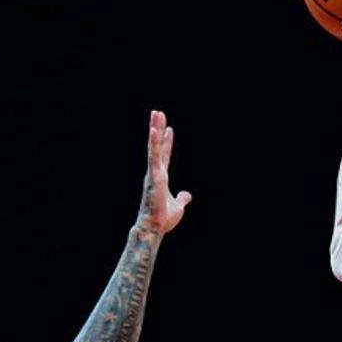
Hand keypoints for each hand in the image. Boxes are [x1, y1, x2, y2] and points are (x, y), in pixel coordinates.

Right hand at [135, 110, 191, 234]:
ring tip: (156, 114)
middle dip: (158, 129)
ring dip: (155, 129)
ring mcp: (154, 173)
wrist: (154, 228)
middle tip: (158, 113)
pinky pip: (154, 156)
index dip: (167, 142)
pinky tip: (154, 130)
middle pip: (158, 146)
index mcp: (161, 178)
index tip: (169, 129)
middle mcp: (156, 172)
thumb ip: (182, 198)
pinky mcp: (154, 176)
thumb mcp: (178, 206)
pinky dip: (154, 143)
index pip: (165, 155)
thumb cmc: (163, 219)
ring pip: (155, 147)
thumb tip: (187, 195)